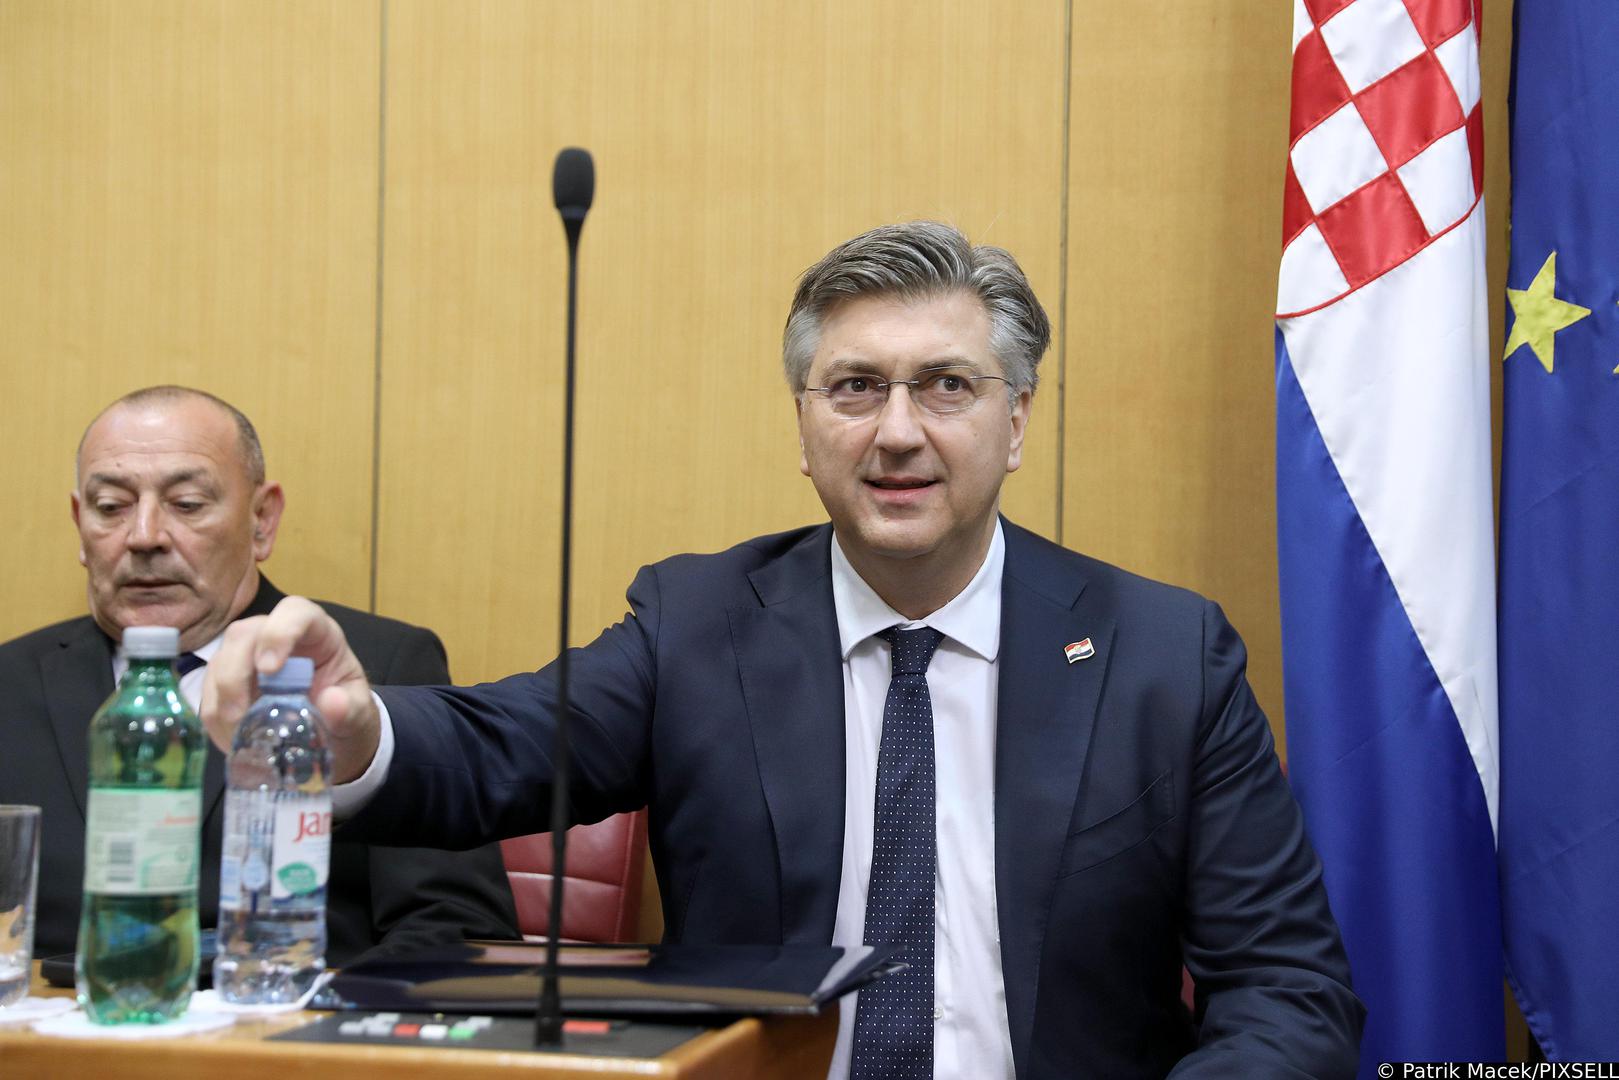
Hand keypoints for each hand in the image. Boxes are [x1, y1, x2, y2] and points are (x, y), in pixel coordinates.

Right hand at [201, 596, 381, 783]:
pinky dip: (216, 717)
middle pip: (244, 635)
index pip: (295, 612)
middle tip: (240, 715)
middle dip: (235, 674)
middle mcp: (277, 637)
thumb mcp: (359, 715)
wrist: (332, 733)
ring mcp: (248, 657)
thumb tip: (331, 703)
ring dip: (222, 701)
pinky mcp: (228, 681)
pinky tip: (233, 739)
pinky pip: (210, 692)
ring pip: (220, 662)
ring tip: (238, 735)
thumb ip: (350, 709)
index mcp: (318, 634)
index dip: (278, 633)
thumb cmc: (346, 712)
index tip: (269, 669)